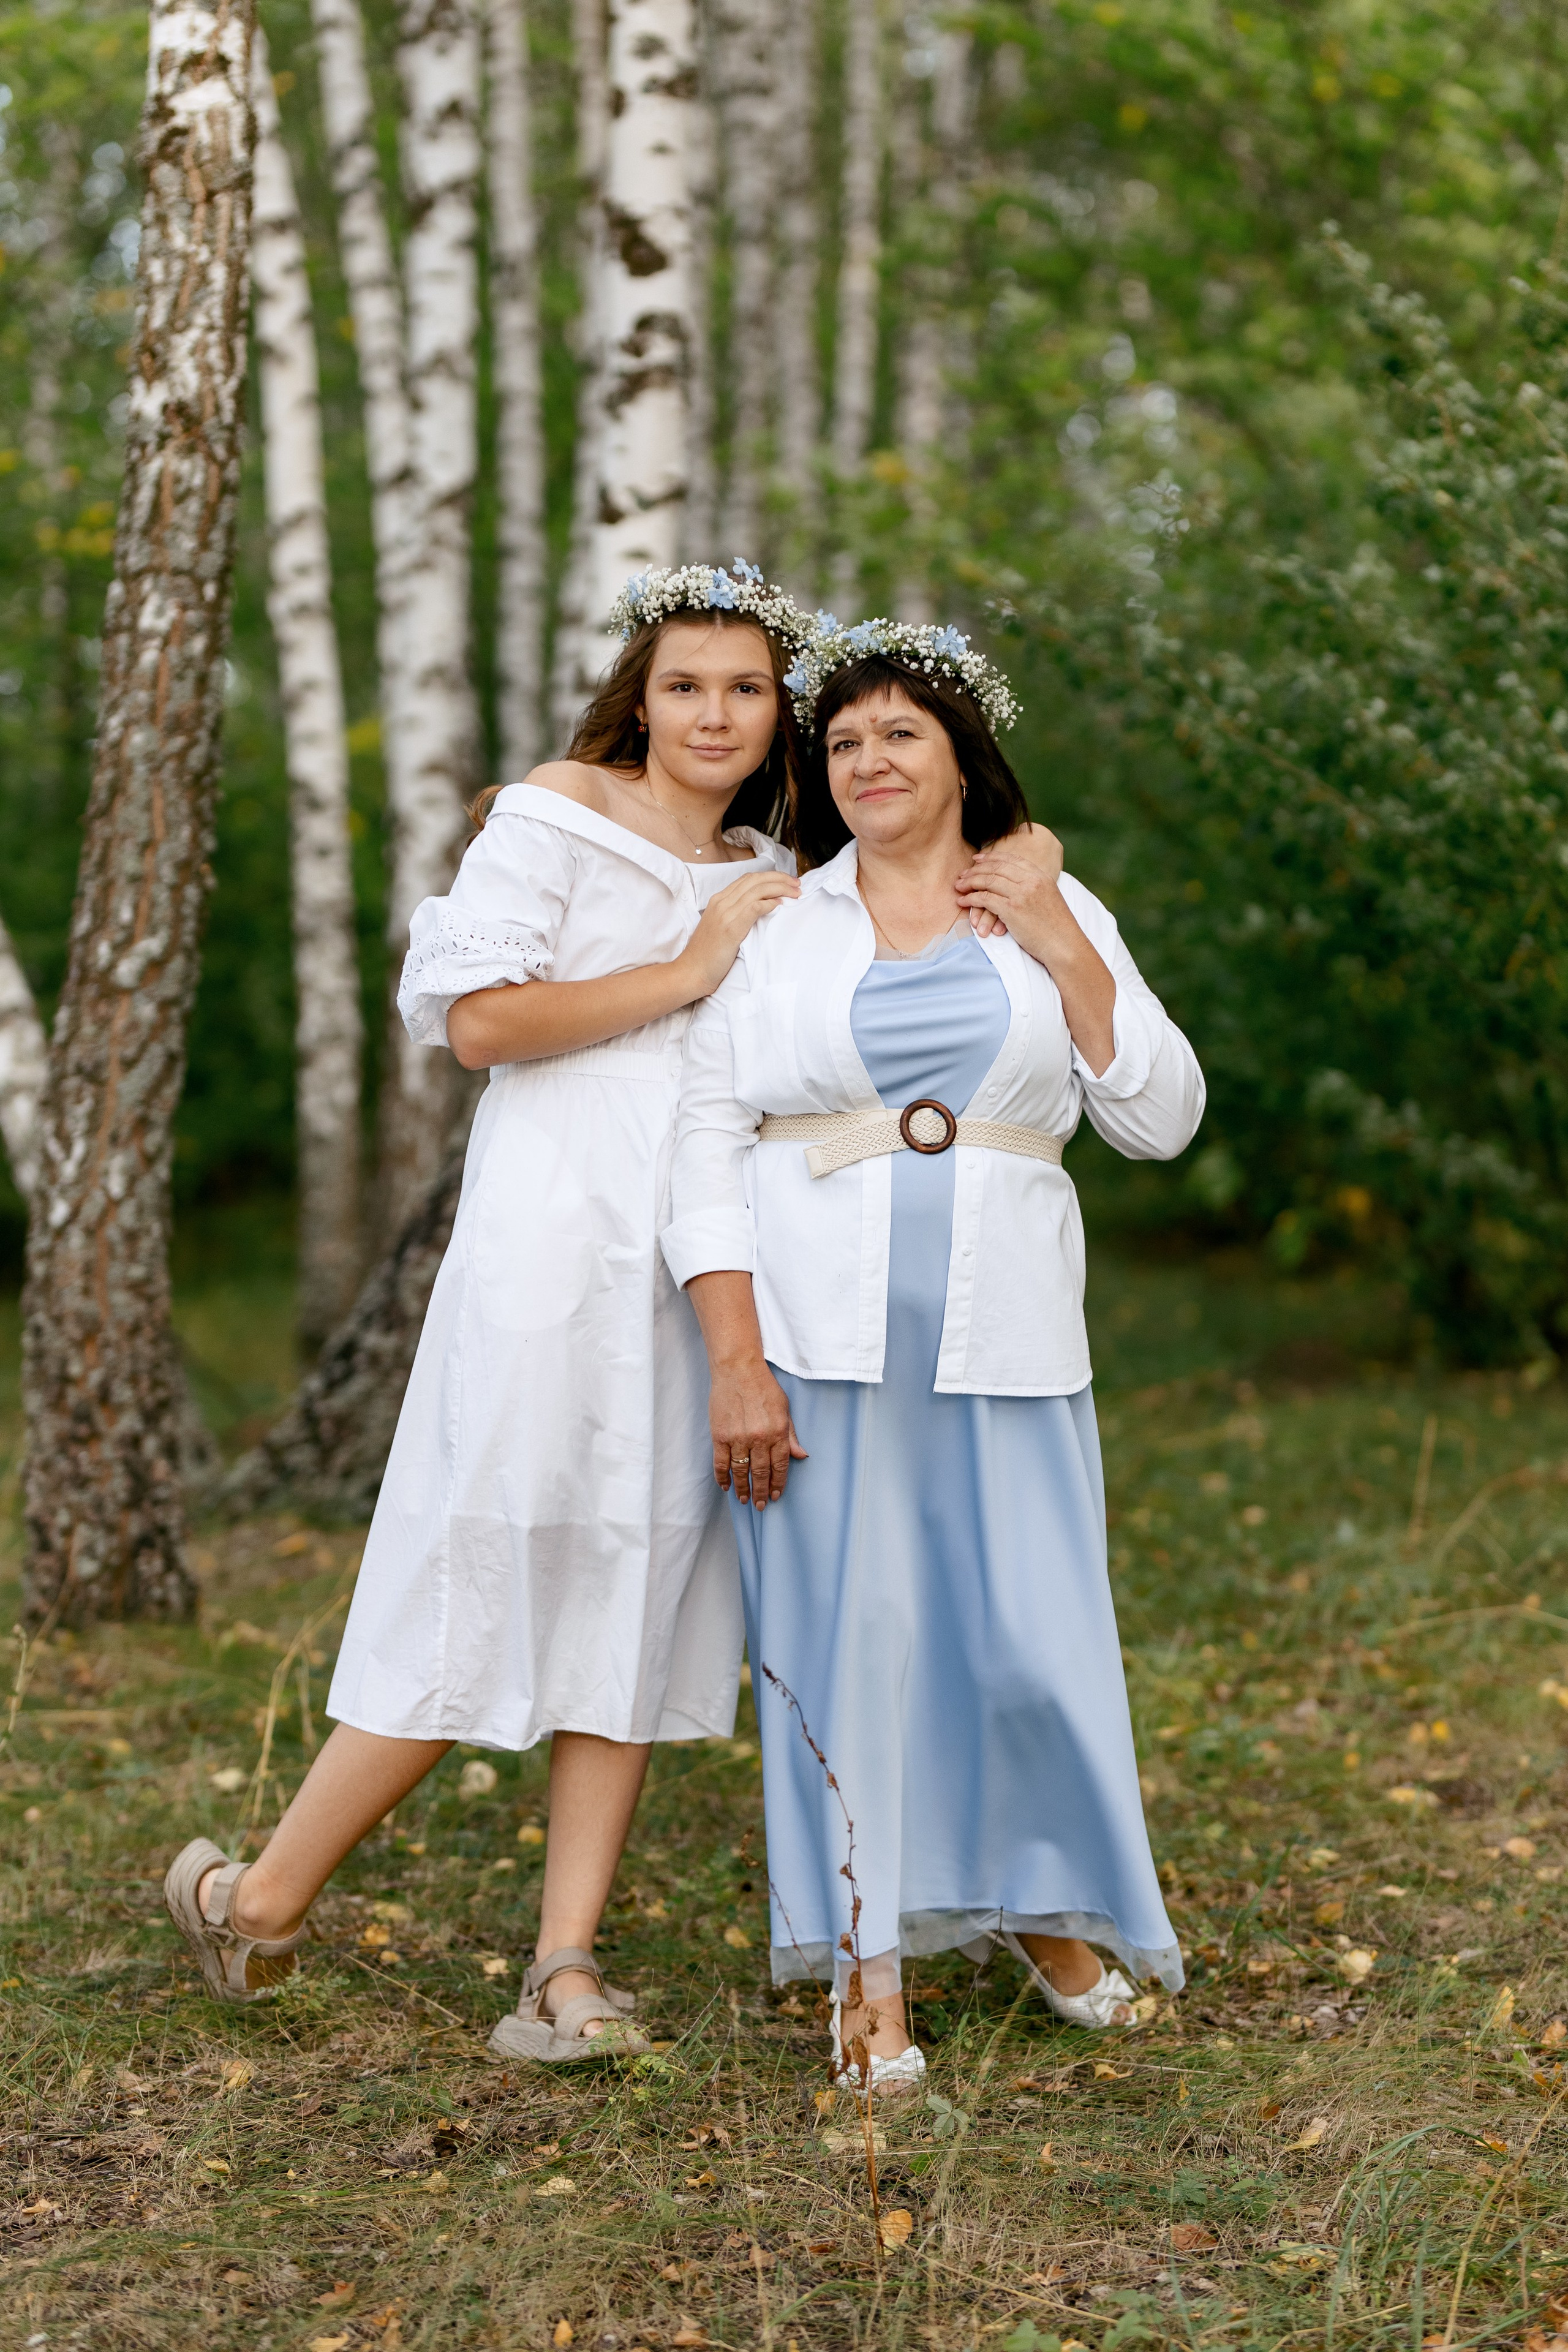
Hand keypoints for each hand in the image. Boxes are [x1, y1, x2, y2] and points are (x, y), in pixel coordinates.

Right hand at [678, 870, 799, 998]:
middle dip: (779, 878)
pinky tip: (781, 905)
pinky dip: (770, 903)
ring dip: (780, 889)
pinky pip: (754, 907)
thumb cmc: (708, 954)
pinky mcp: (730, 928)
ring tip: (795, 893)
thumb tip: (759, 909)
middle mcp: (721, 902)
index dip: (769, 877)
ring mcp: (725, 913)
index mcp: (718, 900)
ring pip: (757, 890)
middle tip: (797, 883)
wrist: (692, 971)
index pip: (747, 879)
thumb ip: (735, 914)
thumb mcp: (721, 927)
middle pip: (755, 879)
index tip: (786, 881)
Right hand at [708, 1354, 807, 1508]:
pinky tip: (726, 1486)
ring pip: (741, 1472)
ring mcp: (738, 1438)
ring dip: (742, 1489)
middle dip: (761, 1492)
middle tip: (761, 1505)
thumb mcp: (784, 1408)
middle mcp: (759, 1438)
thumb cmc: (763, 1386)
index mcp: (778, 1432)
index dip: (778, 1484)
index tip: (777, 1495)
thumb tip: (801, 1455)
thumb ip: (791, 1434)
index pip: (779, 1466)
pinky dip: (723, 1477)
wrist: (737, 1369)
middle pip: (760, 1473)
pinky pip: (721, 1463)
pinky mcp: (720, 1435)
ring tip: (743, 1499)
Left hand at [955, 825, 1069, 962]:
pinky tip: (963, 901)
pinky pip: (984, 898)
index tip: (977, 859)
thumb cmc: (1057, 927)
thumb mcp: (1049, 898)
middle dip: (976, 870)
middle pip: (996, 868)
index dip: (991, 857)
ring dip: (969, 883)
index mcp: (1041, 875)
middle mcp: (1031, 880)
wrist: (1064, 944)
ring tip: (958, 887)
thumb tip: (1018, 885)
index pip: (1011, 859)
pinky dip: (971, 899)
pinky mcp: (1012, 909)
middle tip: (962, 875)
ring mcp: (1021, 893)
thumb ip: (1034, 887)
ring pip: (988, 881)